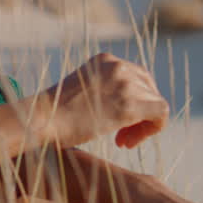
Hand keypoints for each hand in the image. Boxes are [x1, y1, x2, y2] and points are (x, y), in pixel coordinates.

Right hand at [41, 53, 169, 148]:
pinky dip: (152, 129)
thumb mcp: (81, 91)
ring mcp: (125, 84)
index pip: (137, 77)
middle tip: (122, 135)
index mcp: (105, 60)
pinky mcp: (130, 105)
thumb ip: (103, 90)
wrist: (42, 120)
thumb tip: (121, 106)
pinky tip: (129, 142)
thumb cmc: (54, 113)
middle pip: (149, 88)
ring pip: (156, 103)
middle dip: (141, 113)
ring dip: (142, 126)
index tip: (117, 122)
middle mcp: (118, 66)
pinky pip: (161, 115)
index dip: (134, 100)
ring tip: (122, 141)